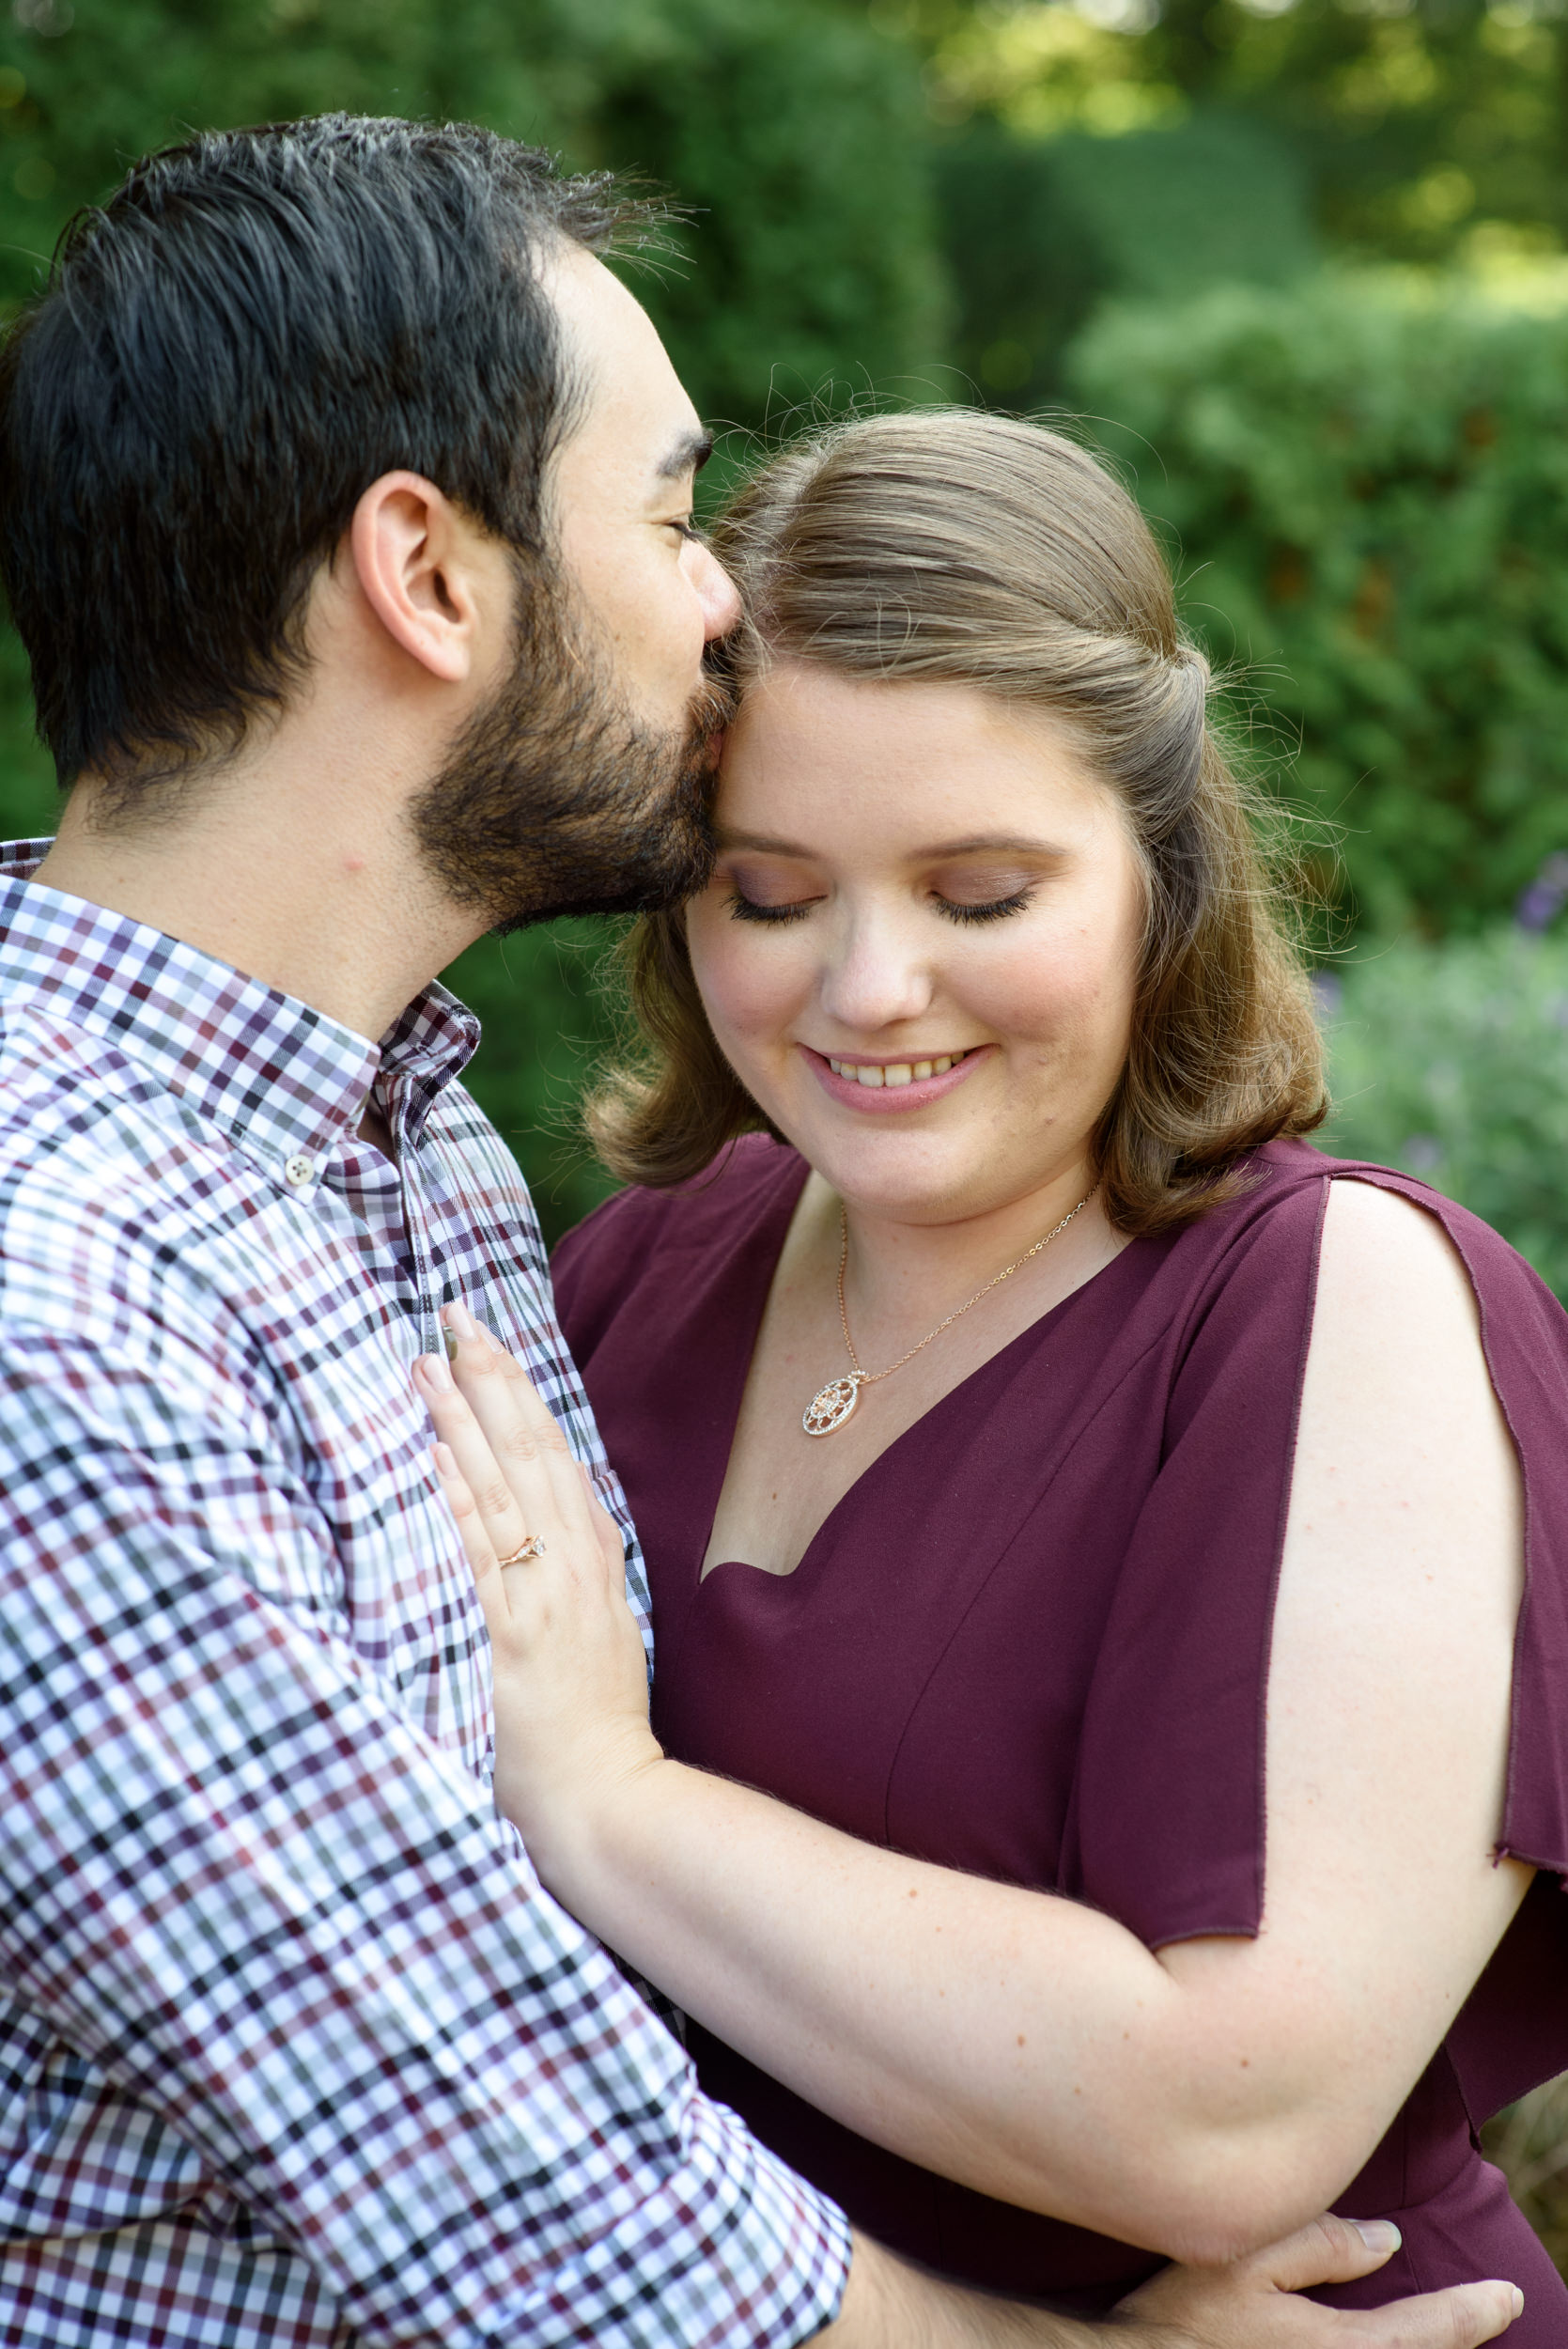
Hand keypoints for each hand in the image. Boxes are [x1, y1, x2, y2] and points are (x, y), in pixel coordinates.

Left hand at [416, 1304, 660, 1880]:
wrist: (608, 1801)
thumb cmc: (597, 1730)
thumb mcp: (608, 1632)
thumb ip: (583, 1570)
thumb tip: (561, 1512)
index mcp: (594, 1562)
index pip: (557, 1454)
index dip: (521, 1392)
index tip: (490, 1340)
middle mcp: (570, 1568)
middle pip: (531, 1450)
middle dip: (491, 1377)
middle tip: (453, 1317)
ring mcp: (539, 1599)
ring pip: (500, 1488)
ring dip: (462, 1421)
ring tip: (425, 1364)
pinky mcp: (508, 1636)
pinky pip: (480, 1556)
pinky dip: (459, 1501)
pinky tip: (432, 1456)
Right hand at [1111, 2215, 1522, 2345]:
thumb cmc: (1185, 2320)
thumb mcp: (1246, 2258)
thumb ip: (1321, 2243)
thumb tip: (1386, 2241)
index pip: (1428, 2329)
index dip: (1473, 2311)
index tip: (1506, 2296)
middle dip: (1449, 2336)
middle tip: (1481, 2312)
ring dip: (1413, 2344)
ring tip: (1428, 2327)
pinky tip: (1368, 2339)